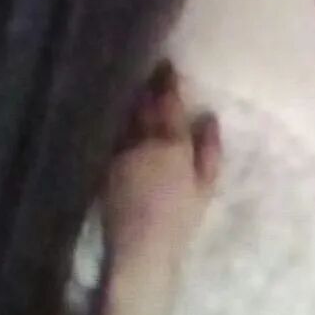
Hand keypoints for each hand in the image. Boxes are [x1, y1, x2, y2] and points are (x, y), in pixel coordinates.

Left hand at [103, 62, 220, 266]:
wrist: (141, 249)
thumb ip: (209, 149)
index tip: (167, 65)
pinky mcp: (105, 167)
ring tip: (135, 89)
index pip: (168, 104)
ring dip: (132, 103)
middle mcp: (142, 142)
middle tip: (150, 70)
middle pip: (143, 107)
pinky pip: (115, 136)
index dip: (168, 83)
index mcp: (171, 144)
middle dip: (148, 88)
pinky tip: (121, 120)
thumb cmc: (181, 219)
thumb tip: (209, 117)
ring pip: (126, 119)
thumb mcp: (206, 185)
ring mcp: (119, 153)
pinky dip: (120, 124)